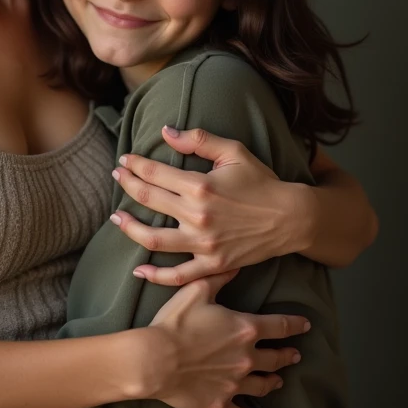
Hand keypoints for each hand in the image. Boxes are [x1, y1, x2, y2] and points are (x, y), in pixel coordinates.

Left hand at [113, 127, 295, 285]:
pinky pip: (178, 275)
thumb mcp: (234, 152)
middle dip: (127, 185)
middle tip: (116, 177)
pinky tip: (139, 270)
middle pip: (148, 199)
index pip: (155, 173)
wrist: (291, 218)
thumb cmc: (262, 181)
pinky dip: (156, 276)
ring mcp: (203, 244)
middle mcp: (197, 216)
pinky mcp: (212, 265)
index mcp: (200, 186)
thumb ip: (198, 139)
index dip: (135, 165)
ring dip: (130, 228)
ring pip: (153, 239)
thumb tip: (166, 131)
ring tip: (116, 218)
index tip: (124, 160)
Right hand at [146, 270, 308, 407]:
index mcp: (245, 329)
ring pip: (263, 386)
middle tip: (294, 355)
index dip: (295, 325)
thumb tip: (236, 266)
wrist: (155, 359)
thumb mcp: (197, 291)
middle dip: (287, 355)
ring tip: (279, 381)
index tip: (306, 325)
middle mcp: (247, 358)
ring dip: (274, 382)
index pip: (279, 326)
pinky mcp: (220, 404)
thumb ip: (219, 278)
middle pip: (275, 358)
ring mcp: (235, 384)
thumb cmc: (175, 322)